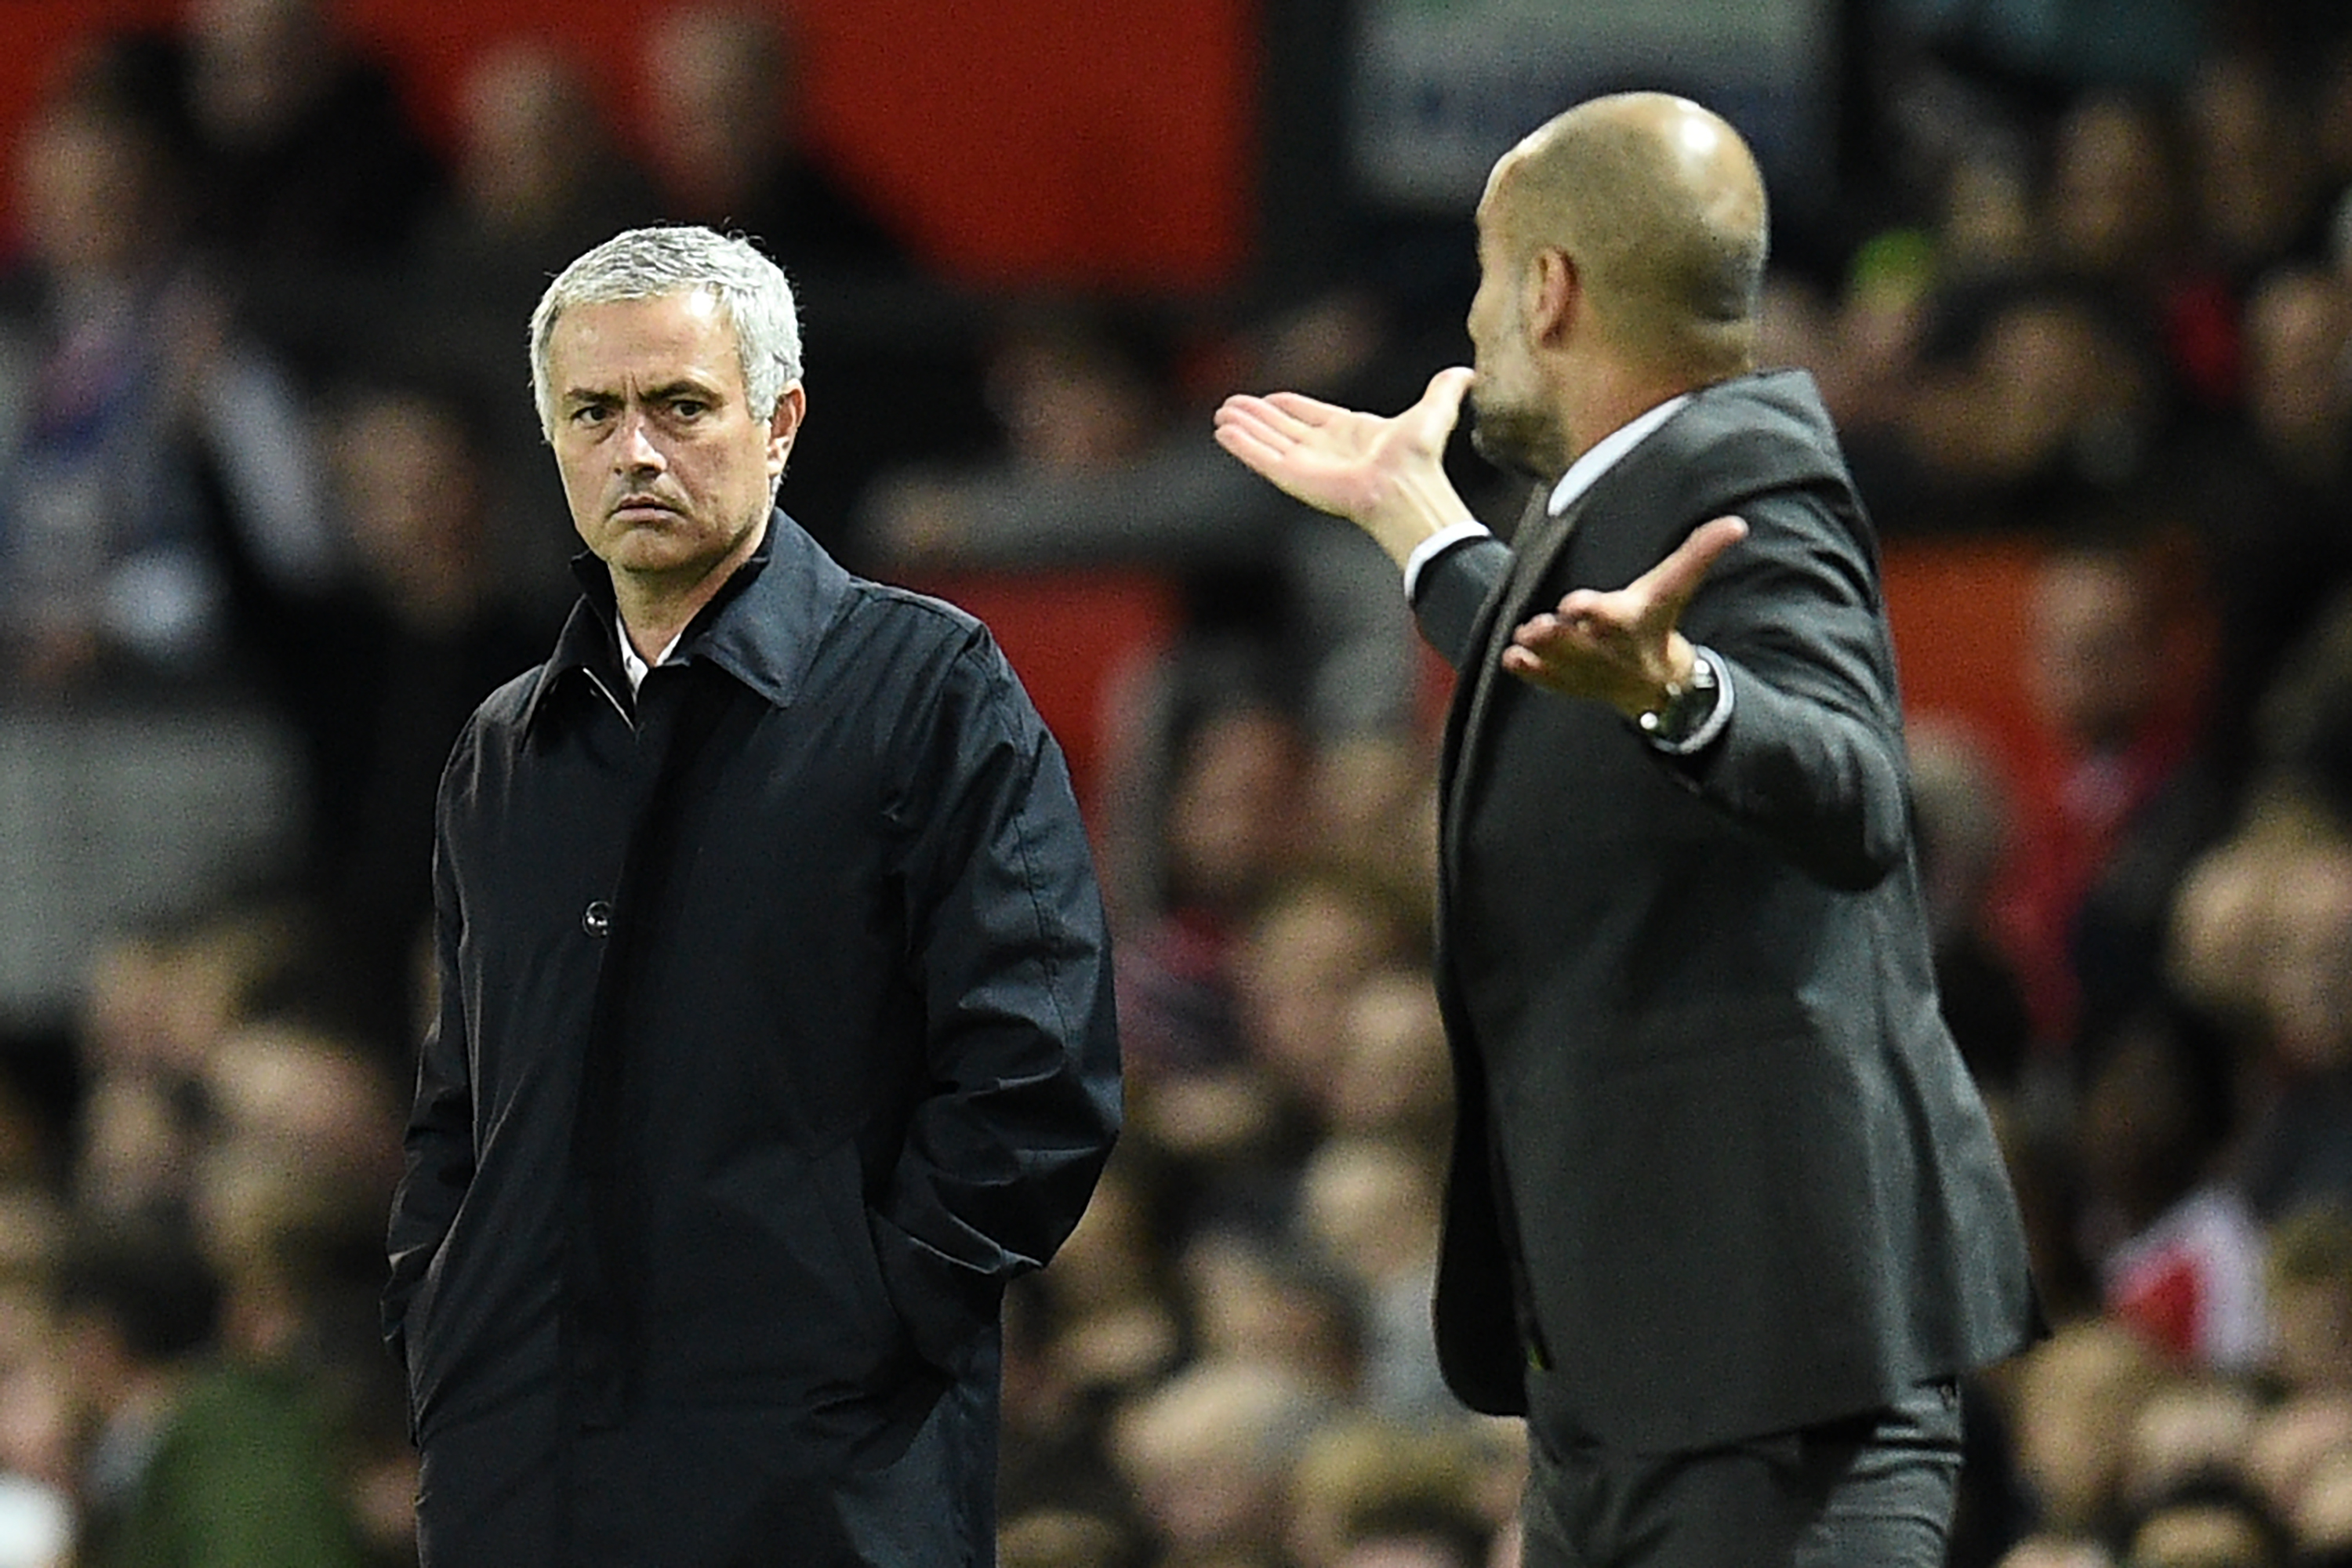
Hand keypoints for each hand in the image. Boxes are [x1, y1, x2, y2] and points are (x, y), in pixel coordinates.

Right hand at [1212, 367, 1480, 565]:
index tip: (1269, 399)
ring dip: (1244, 427)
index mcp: (1349, 433)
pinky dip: (1242, 444)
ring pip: (1267, 440)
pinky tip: (1224, 431)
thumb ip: (1445, 392)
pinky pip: (1261, 457)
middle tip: (1232, 404)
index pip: (1310, 416)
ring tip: (1222, 414)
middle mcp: (1325, 448)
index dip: (1288, 407)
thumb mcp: (1435, 413)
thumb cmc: (1420, 458)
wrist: (1406, 488)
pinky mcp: (1293, 475)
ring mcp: (1307, 463)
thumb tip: (1468, 372)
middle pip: (1282, 428)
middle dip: (1257, 416)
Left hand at [1500, 514, 1748, 714]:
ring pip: (1560, 661)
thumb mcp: (1676, 586)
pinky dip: (1530, 671)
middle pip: (1580, 642)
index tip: (1575, 603)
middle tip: (1539, 626)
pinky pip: (1546, 679)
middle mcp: (1606, 649)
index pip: (1612, 615)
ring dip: (1542, 650)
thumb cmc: (1659, 622)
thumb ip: (1700, 553)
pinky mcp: (1567, 681)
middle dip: (1560, 636)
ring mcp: (1585, 669)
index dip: (1594, 611)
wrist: (1656, 684)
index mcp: (1630, 622)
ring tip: (1523, 637)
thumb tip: (1738, 524)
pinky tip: (1511, 659)